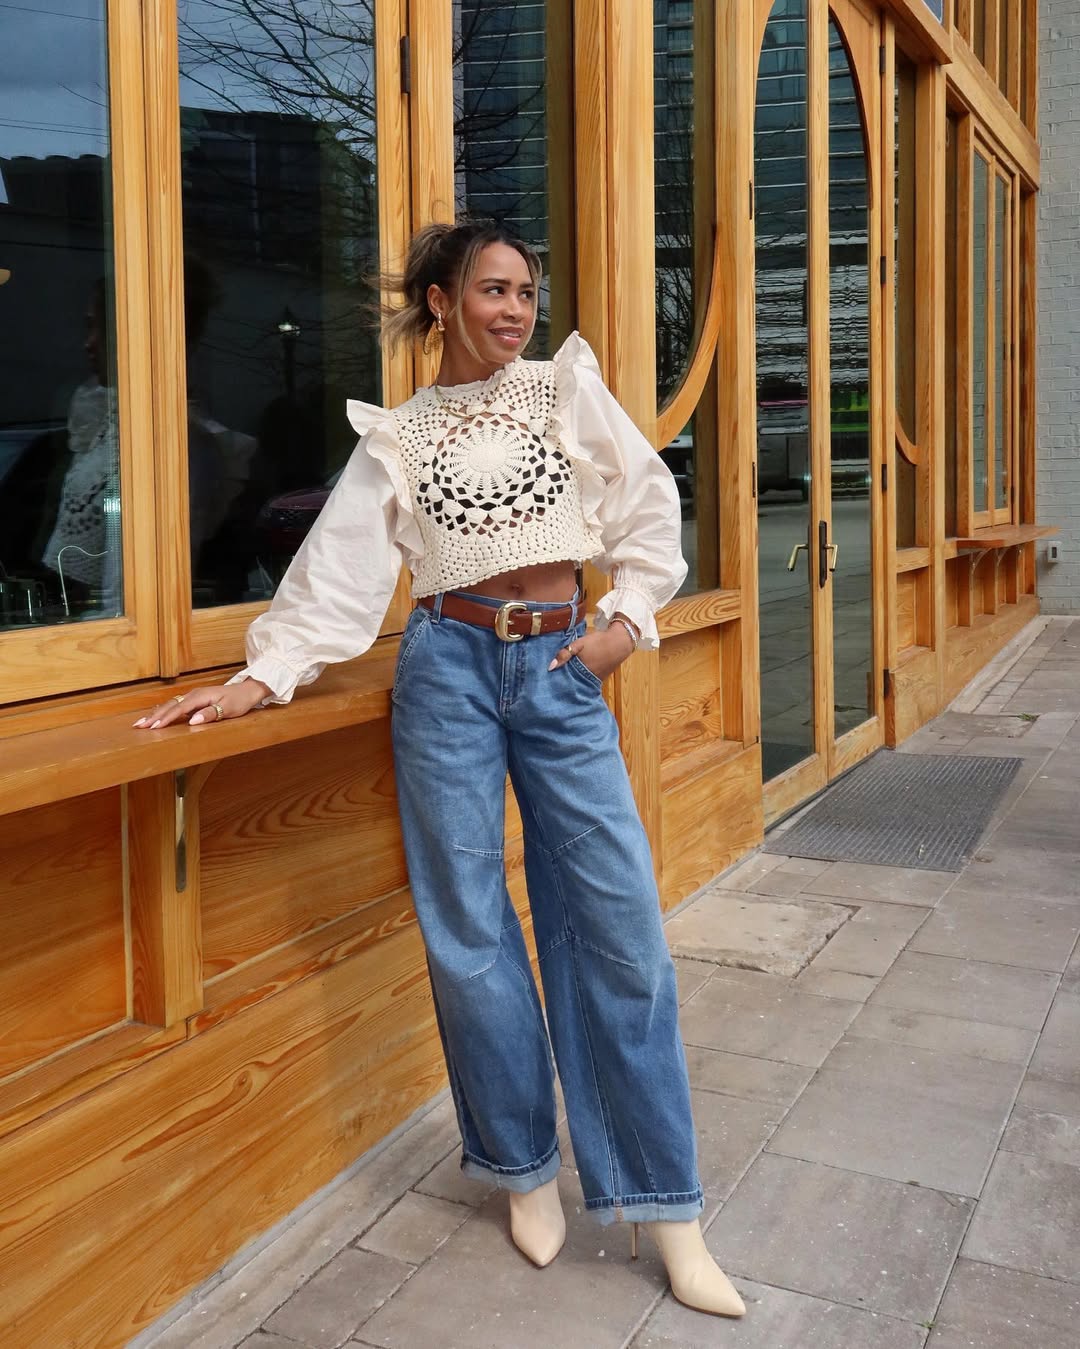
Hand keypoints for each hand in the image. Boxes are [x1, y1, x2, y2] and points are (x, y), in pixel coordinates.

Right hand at [132, 678, 271, 729]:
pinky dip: (164, 712)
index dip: (166, 719)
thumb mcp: (227, 709)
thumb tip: (192, 720)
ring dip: (156, 714)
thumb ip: (210, 714)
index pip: (179, 709)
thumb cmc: (239, 701)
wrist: (248, 691)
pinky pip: (176, 706)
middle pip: (170, 706)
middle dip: (154, 716)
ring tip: (142, 723)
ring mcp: (193, 697)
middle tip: (138, 726)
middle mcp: (194, 695)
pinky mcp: (195, 700)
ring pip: (171, 705)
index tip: (154, 727)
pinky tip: (157, 717)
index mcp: (200, 696)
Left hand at [548, 622, 635, 682]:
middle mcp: (587, 680)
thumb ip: (565, 654)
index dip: (555, 679)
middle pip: (570, 684)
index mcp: (580, 672)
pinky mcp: (599, 679)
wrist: (619, 643)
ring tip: (560, 678)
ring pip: (578, 683)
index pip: (563, 680)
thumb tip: (550, 667)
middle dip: (562, 683)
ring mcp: (594, 680)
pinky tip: (573, 676)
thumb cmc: (598, 642)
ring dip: (571, 681)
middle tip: (551, 680)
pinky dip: (579, 680)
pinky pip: (586, 682)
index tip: (548, 679)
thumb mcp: (579, 644)